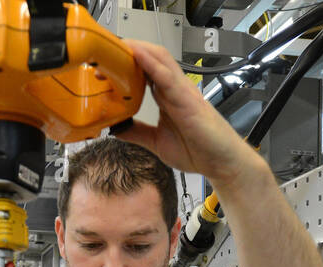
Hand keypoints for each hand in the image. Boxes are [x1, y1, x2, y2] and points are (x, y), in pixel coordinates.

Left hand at [114, 39, 265, 189]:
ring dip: (136, 51)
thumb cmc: (198, 150)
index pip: (143, 70)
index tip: (101, 69)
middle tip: (103, 58)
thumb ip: (137, 132)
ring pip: (158, 59)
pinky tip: (138, 56)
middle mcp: (173, 89)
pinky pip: (167, 76)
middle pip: (149, 57)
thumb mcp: (156, 142)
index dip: (123, 64)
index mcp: (165, 96)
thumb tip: (116, 127)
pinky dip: (151, 64)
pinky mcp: (187, 99)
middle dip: (126, 52)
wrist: (220, 162)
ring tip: (116, 47)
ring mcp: (181, 91)